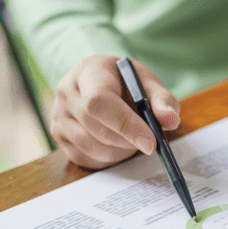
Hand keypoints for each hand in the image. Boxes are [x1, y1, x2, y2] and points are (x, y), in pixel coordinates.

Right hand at [50, 55, 179, 168]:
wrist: (99, 82)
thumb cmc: (125, 82)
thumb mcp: (146, 83)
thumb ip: (162, 100)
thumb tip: (170, 120)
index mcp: (88, 71)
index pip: (99, 101)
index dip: (126, 125)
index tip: (150, 143)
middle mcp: (66, 91)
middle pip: (96, 128)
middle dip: (128, 141)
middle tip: (147, 141)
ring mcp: (58, 114)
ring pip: (92, 147)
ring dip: (120, 151)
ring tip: (131, 138)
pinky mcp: (58, 136)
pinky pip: (85, 158)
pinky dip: (107, 158)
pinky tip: (117, 143)